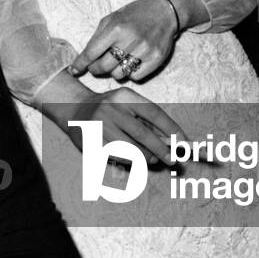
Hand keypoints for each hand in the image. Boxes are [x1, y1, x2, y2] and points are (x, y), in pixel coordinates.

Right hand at [40, 75, 187, 166]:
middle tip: (173, 160)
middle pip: (143, 134)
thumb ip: (147, 120)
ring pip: (130, 150)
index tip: (183, 141)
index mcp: (125, 96)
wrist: (74, 108)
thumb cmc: (110, 108)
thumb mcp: (127, 105)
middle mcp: (112, 109)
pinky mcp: (91, 143)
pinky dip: (129, 161)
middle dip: (161, 149)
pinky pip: (116, 158)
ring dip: (146, 158)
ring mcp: (100, 126)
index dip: (171, 128)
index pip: (153, 112)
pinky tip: (132, 159)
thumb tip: (171, 141)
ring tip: (152, 159)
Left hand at [69, 0, 178, 82]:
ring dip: (113, 71)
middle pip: (103, 67)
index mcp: (116, 27)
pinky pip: (135, 76)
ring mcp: (144, 50)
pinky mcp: (155, 59)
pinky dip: (130, 72)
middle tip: (95, 66)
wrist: (164, 11)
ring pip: (118, 74)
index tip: (74, 70)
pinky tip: (131, 62)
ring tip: (116, 61)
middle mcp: (130, 39)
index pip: (92, 52)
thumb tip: (84, 58)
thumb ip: (97, 37)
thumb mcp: (112, 18)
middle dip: (95, 69)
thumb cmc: (134, 14)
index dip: (80, 63)